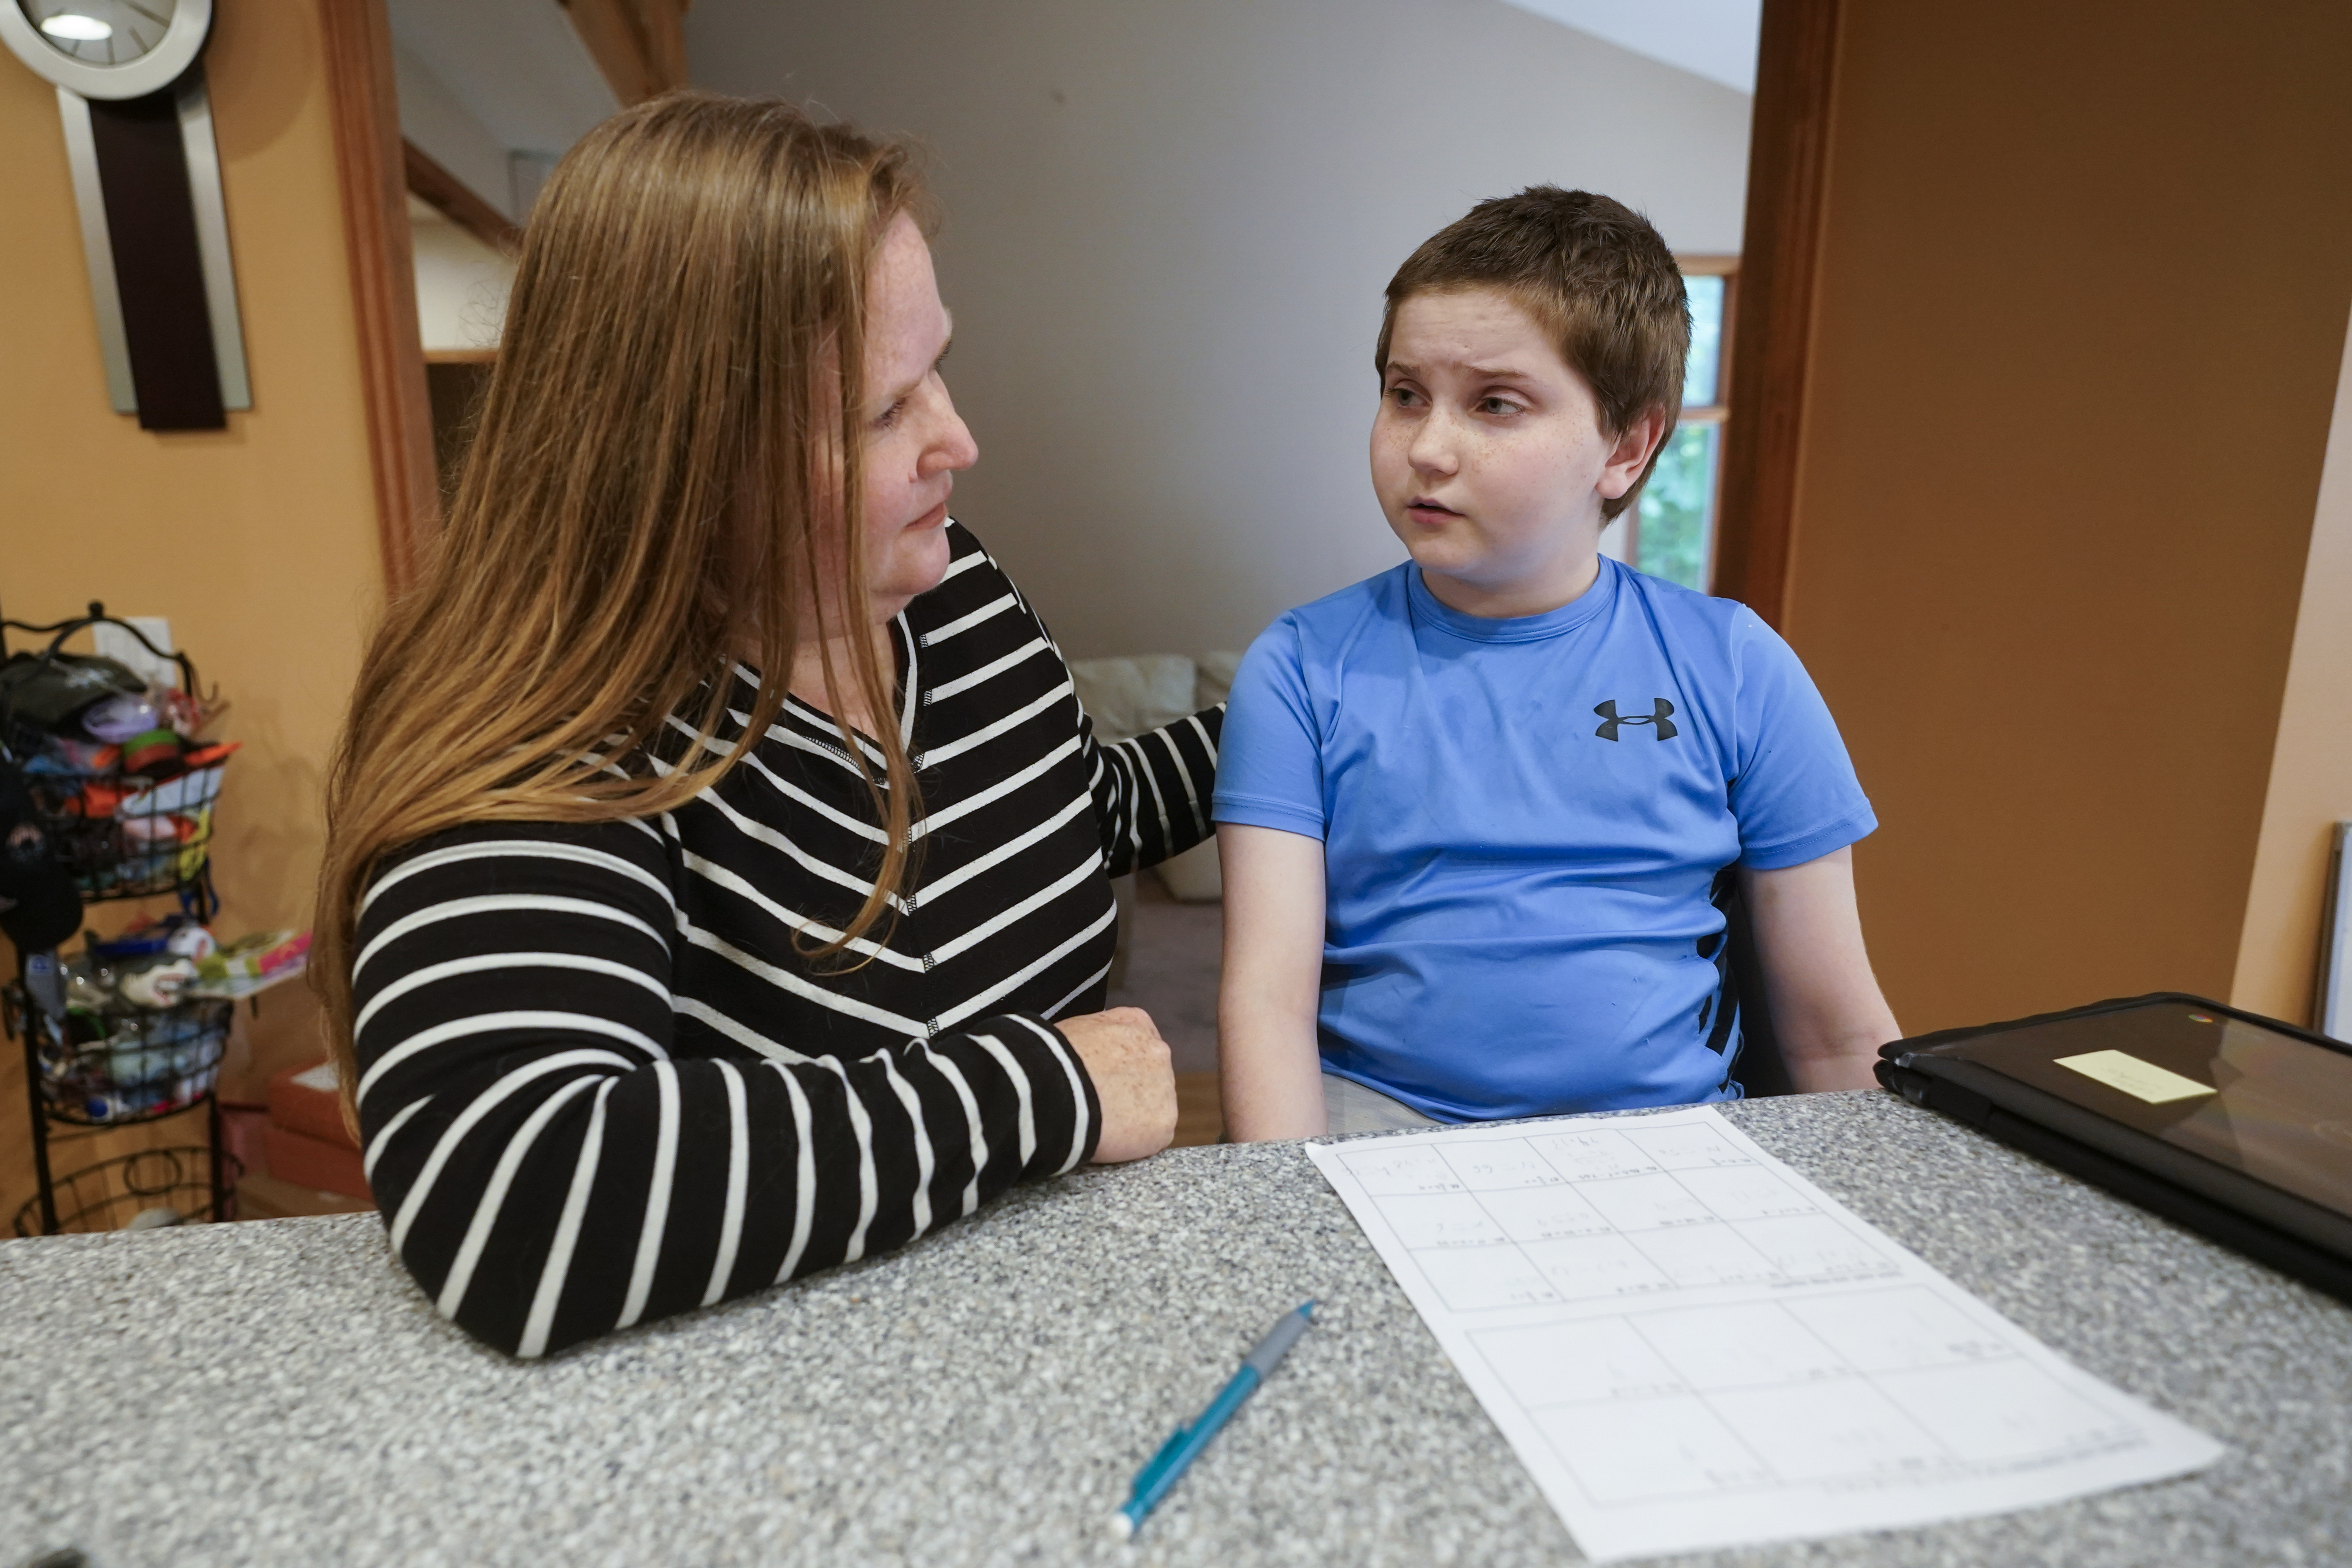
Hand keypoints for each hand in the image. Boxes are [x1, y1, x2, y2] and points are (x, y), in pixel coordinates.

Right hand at [1056, 1006, 1176, 1161]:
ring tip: (1099, 1123)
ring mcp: (1166, 1087)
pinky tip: (1108, 1138)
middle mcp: (1158, 1051)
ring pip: (1152, 1108)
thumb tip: (1088, 1055)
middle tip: (1099, 1104)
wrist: (1055, 1089)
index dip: (1118, 1067)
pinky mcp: (1164, 1122)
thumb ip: (1096, 1038)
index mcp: (1136, 1023)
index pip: (1136, 1046)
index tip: (1101, 1080)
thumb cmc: (1053, 1059)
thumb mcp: (1076, 1029)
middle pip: (1148, 1076)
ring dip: (1132, 1116)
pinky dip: (1132, 1142)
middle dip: (1128, 1091)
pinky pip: (1151, 1137)